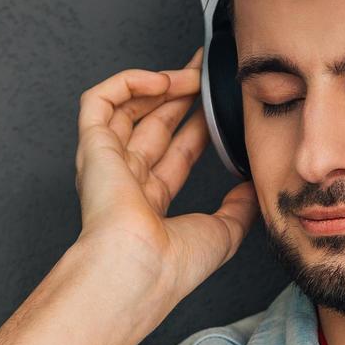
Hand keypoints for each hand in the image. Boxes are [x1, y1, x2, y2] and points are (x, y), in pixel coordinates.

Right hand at [74, 46, 258, 300]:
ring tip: (192, 75)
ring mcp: (106, 162)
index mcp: (150, 203)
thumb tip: (252, 186)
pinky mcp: (92, 147)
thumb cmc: (173, 266)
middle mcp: (125, 180)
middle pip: (154, 123)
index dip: (199, 124)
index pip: (177, 152)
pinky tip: (161, 81)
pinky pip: (99, 100)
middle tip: (208, 73)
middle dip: (182, 94)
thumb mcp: (222, 232)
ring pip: (126, 107)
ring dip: (160, 84)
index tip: (221, 105)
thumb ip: (238, 207)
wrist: (139, 272)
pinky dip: (127, 83)